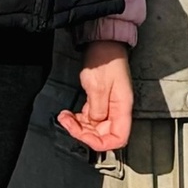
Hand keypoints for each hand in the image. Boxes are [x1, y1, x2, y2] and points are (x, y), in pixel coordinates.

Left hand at [57, 39, 132, 153]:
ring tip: (65, 117)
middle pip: (104, 134)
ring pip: (95, 127)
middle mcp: (118, 110)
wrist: (103, 45)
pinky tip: (69, 114)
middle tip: (68, 123)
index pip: (118, 138)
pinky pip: (90, 118)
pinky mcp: (100, 101)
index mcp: (123, 108)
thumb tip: (94, 123)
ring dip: (78, 126)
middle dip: (83, 132)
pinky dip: (79, 119)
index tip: (83, 136)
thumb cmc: (104, 61)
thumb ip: (96, 109)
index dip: (101, 143)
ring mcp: (109, 106)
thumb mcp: (97, 86)